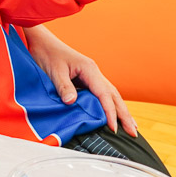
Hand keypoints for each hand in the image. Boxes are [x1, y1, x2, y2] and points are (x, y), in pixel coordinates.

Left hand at [22, 25, 136, 135]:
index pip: (104, 94)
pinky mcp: (87, 81)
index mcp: (90, 70)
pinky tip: (115, 116)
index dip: (110, 112)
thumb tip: (72, 102)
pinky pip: (102, 96)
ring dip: (121, 112)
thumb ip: (64, 87)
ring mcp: (92, 77)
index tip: (114, 128)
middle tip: (133, 133)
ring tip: (131, 127)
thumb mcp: (54, 71)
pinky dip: (111, 107)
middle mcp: (95, 74)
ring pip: (111, 96)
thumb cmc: (48, 55)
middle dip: (125, 115)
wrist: (43, 43)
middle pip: (114, 96)